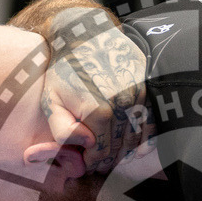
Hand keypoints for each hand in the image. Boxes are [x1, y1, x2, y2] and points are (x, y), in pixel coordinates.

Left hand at [41, 9, 155, 173]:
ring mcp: (137, 95)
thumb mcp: (51, 99)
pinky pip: (150, 119)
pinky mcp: (146, 85)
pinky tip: (139, 146)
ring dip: (128, 150)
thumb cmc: (64, 70)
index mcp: (98, 112)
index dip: (95, 163)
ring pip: (137, 136)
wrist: (85, 35)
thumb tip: (87, 144)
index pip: (101, 152)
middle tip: (104, 165)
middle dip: (111, 159)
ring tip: (119, 156)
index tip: (90, 166)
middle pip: (121, 147)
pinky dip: (146, 135)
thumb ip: (63, 129)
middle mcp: (122, 105)